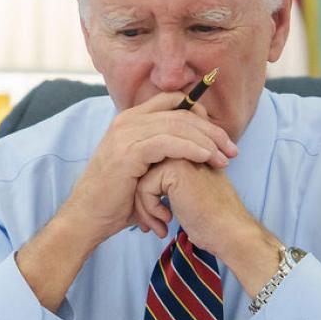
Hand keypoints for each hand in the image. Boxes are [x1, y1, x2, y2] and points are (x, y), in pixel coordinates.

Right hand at [56, 92, 238, 247]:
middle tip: (232, 149)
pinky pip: (169, 142)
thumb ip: (161, 153)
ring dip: (207, 141)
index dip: (201, 113)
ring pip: (178, 125)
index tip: (221, 137)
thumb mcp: (141, 169)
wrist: (88, 217)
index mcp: (130, 120)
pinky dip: (192, 149)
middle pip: (180, 112)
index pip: (172, 102)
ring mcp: (126, 133)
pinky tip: (207, 159)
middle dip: (211, 130)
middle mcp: (127, 121)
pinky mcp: (129, 151)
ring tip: (225, 159)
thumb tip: (191, 150)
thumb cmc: (116, 198)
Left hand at [132, 159, 281, 287]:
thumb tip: (139, 186)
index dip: (147, 196)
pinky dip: (149, 209)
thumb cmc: (211, 220)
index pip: (149, 168)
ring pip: (140, 179)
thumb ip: (167, 182)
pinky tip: (167, 220)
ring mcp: (180, 156)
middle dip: (143, 202)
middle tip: (151, 225)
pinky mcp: (175, 169)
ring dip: (145, 208)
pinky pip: (144, 187)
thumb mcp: (187, 193)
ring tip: (159, 226)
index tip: (156, 219)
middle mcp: (184, 148)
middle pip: (142, 172)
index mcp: (188, 151)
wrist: (230, 232)